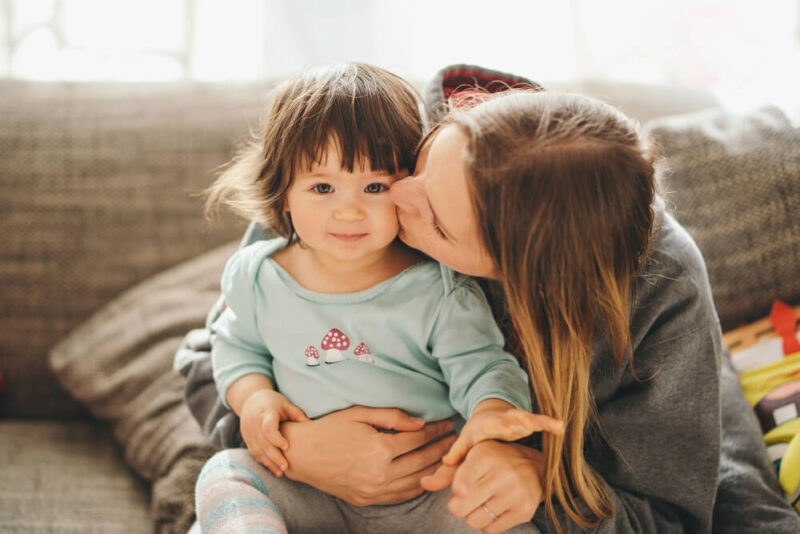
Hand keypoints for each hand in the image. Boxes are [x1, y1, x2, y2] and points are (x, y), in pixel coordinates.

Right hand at [240, 389, 309, 476]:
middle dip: (274, 456)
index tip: (287, 446)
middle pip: (263, 443)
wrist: (251, 401)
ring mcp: (249, 433)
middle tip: (286, 467)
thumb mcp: (286, 405)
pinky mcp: (247, 440)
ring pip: (258, 451)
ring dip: (269, 463)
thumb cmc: (274, 403)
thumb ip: (298, 415)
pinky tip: (274, 469)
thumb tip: (313, 426)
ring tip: (281, 472)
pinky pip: (255, 453)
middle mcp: (254, 424)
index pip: (268, 428)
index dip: (276, 438)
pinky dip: (264, 462)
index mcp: (266, 413)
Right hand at [280, 406, 457, 504]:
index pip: (418, 439)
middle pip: (422, 461)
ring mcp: (374, 490)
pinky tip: (427, 476)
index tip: (447, 424)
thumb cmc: (329, 428)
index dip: (436, 430)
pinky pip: (401, 496)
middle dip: (442, 449)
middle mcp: (380, 473)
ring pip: (415, 481)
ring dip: (435, 469)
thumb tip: (420, 423)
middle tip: (455, 440)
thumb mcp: (359, 413)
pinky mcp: (368, 500)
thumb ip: (392, 416)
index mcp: (379, 448)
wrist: (301, 455)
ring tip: (447, 458)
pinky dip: (418, 487)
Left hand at [422, 441, 545, 533]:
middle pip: (461, 507)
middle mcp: (503, 474)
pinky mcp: (524, 511)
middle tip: (466, 497)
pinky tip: (494, 508)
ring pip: (474, 521)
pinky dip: (488, 524)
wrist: (536, 466)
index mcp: (485, 456)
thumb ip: (446, 472)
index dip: (459, 488)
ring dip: (473, 515)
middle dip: (458, 506)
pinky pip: (491, 531)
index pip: (465, 478)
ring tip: (482, 501)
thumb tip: (423, 483)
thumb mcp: (472, 457)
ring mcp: (515, 494)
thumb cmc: (495, 460)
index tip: (459, 491)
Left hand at [443, 399, 563, 465]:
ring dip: (541, 422)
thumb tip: (441, 467)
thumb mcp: (467, 439)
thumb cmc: (478, 430)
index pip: (495, 424)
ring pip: (530, 418)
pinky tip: (561, 428)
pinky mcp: (529, 422)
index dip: (501, 426)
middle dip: (523, 421)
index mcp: (490, 423)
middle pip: (515, 418)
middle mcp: (505, 419)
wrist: (491, 413)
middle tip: (531, 424)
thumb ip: (457, 452)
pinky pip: (542, 422)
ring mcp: (518, 419)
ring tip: (556, 425)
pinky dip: (551, 424)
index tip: (509, 428)